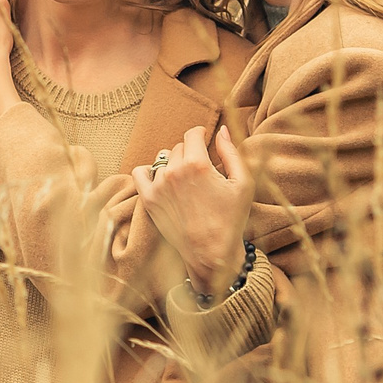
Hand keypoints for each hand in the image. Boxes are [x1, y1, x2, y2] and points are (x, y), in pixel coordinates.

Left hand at [134, 123, 252, 292]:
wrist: (211, 253)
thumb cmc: (231, 219)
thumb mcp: (243, 183)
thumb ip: (231, 152)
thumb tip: (221, 130)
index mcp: (197, 164)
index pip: (192, 134)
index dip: (200, 134)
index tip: (204, 139)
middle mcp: (174, 172)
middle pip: (179, 147)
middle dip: (190, 153)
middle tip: (201, 170)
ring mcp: (158, 186)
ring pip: (163, 160)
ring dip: (173, 164)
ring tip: (186, 181)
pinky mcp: (148, 200)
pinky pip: (140, 173)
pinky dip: (149, 172)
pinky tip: (162, 179)